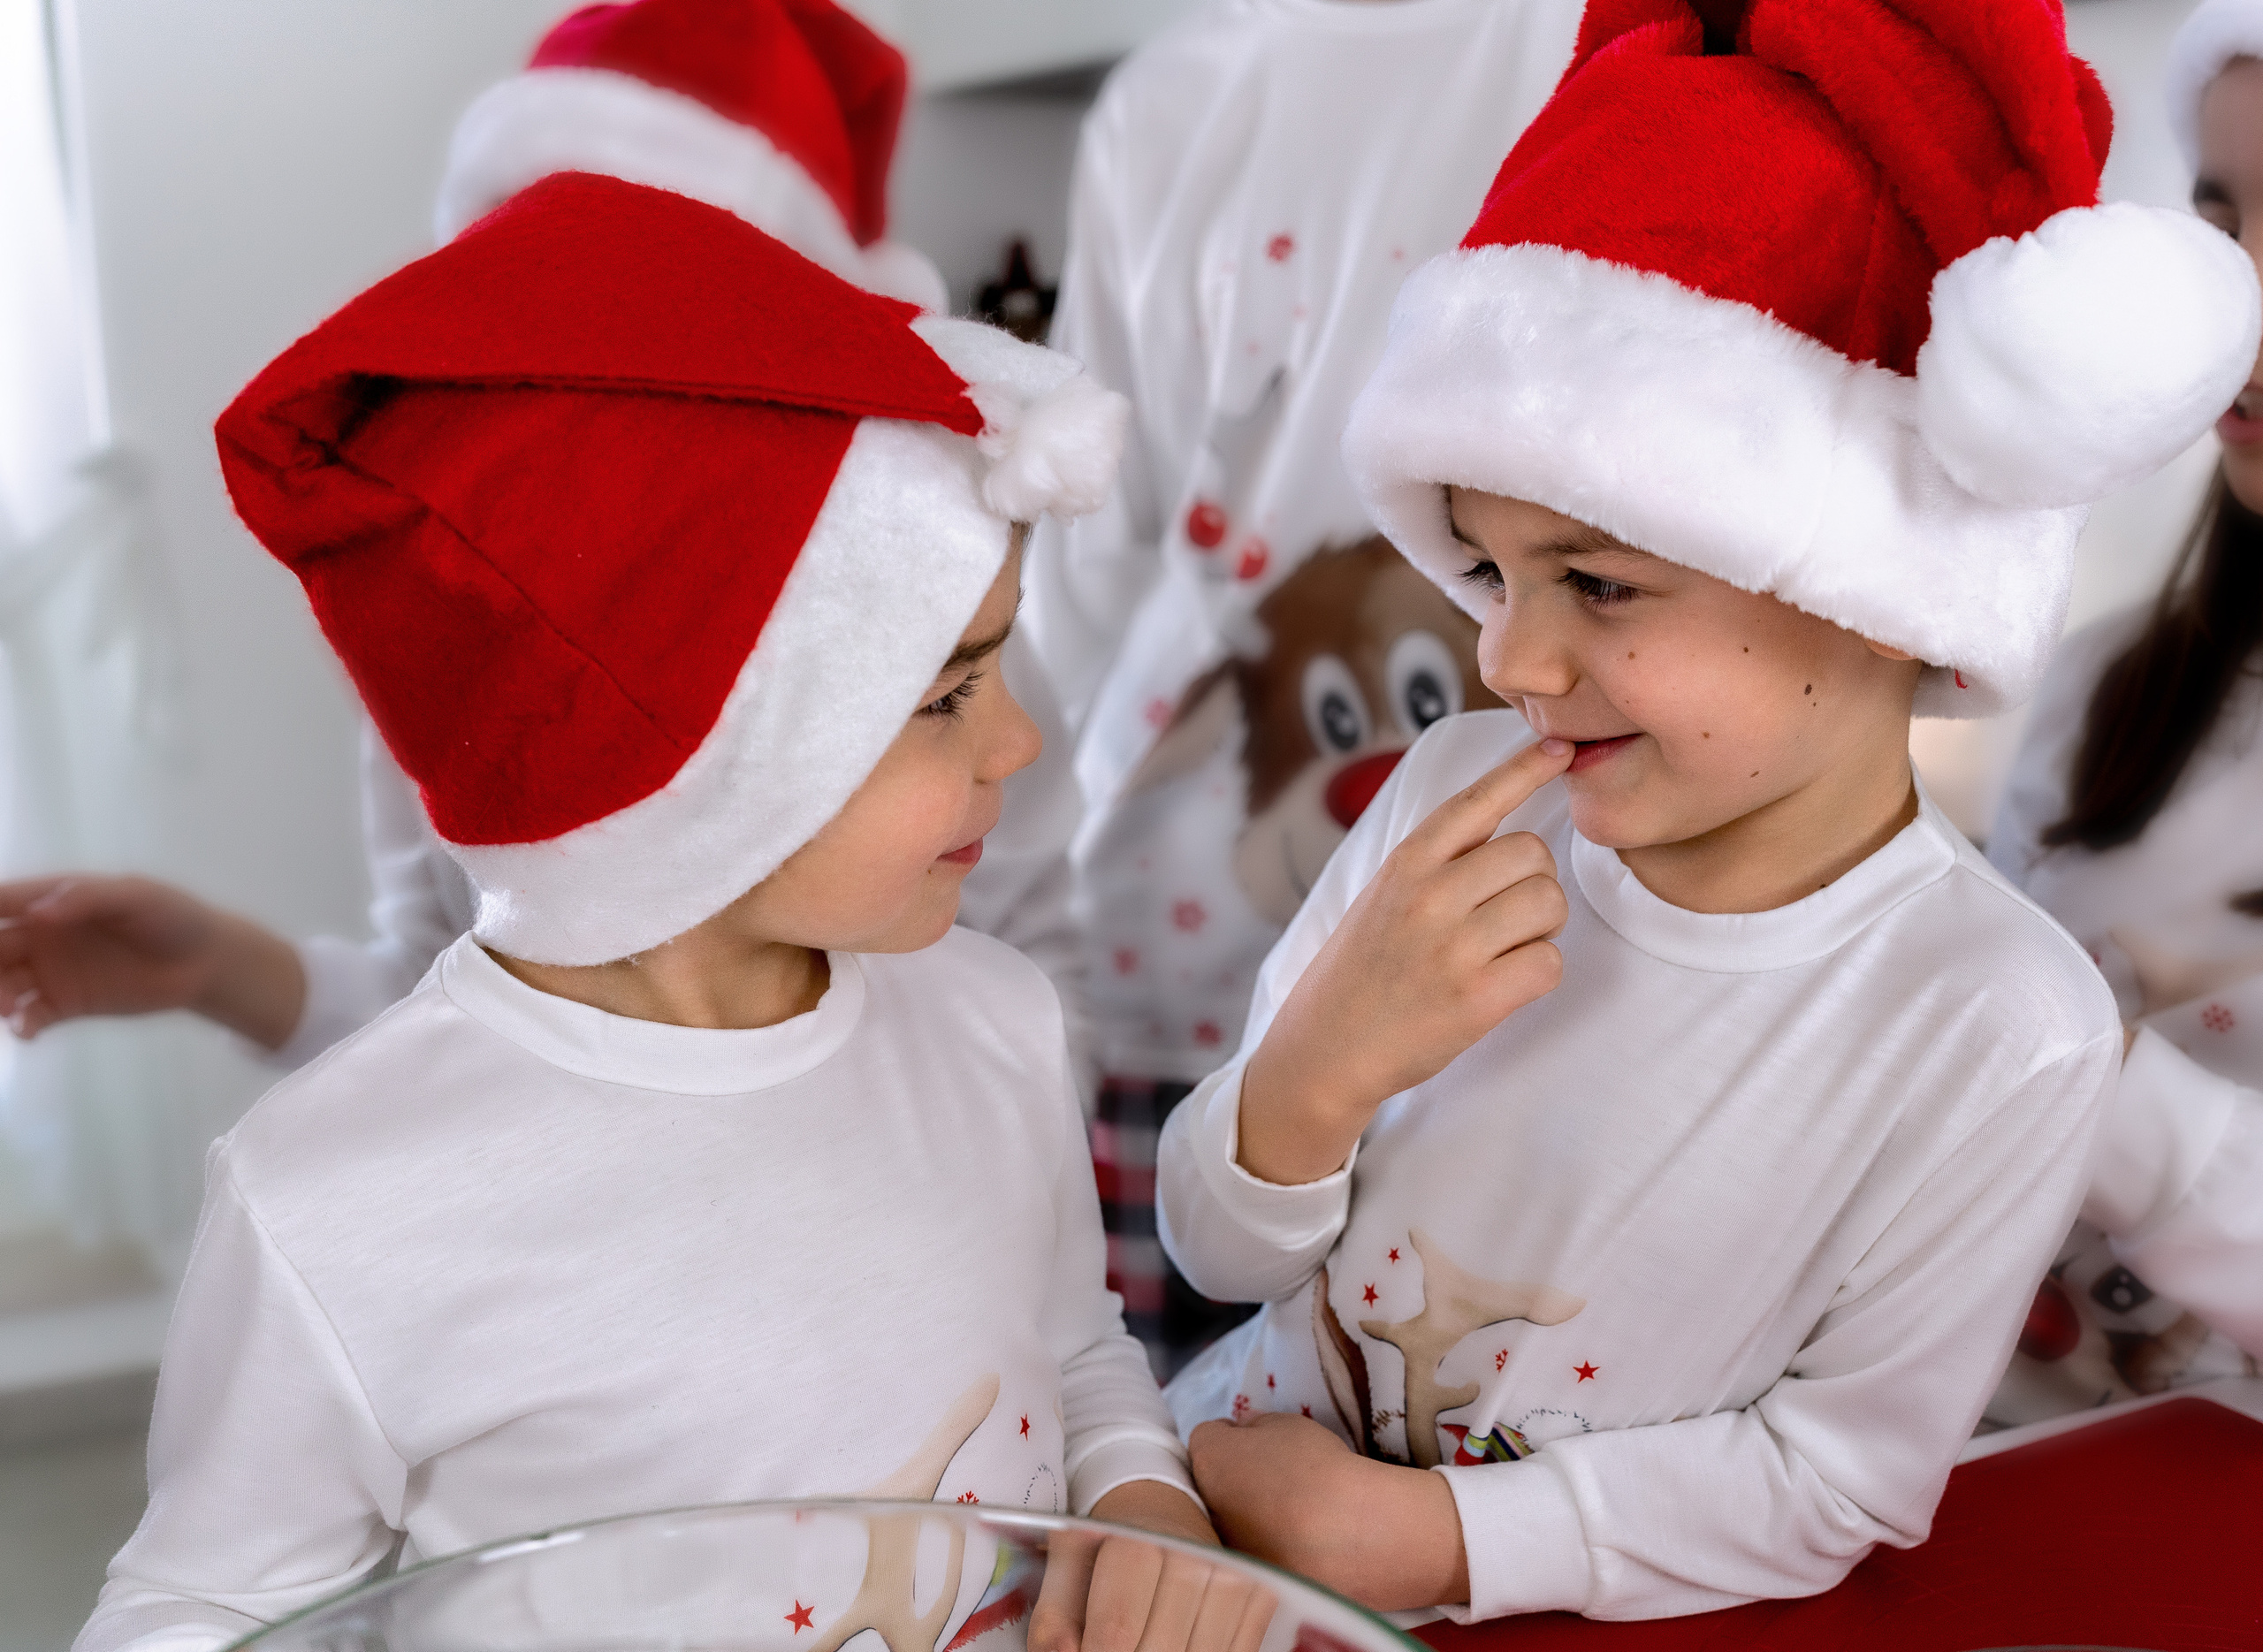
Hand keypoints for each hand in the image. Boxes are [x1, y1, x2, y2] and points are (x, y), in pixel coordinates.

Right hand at [0, 874, 306, 1048]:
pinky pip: (30, 1016)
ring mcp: (51, 971)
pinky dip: (22, 1024)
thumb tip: (39, 913)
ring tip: (10, 1010)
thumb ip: (89, 898)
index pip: (2, 901)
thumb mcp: (138, 896)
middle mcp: (42, 935)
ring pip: (3, 983)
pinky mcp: (65, 1004)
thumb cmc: (174, 917)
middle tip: (1, 988)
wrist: (205, 962)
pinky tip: (29, 1030)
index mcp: (53, 900)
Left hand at [1029, 1481, 1270, 1651]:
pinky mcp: (1260, 1598)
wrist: (1161, 1512)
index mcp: (1138, 1545)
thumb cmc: (1108, 1547)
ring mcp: (1234, 1580)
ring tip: (1146, 1644)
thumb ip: (1054, 1620)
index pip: (1117, 1633)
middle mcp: (1193, 1559)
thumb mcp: (1067, 1569)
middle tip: (1119, 1650)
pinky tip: (1180, 1644)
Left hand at [1190, 1413, 1467, 1613]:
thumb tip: (1245, 1433)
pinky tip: (1299, 1546)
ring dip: (1248, 1517)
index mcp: (1207, 1458)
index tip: (1260, 1442)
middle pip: (1212, 1483)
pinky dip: (1268, 1548)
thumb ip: (1256, 1425)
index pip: (1207, 1436)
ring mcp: (1223, 1545)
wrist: (1349, 1532)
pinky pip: (1253, 1554)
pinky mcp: (1247, 1577)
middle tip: (1275, 1480)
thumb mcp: (1286, 1423)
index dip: (1234, 1435)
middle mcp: (1203, 1504)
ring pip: (1229, 1522)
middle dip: (1234, 1479)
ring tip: (1291, 1517)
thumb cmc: (1316, 1467)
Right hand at [1238, 738, 1573, 1184]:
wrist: (1325, 1048)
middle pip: (1535, 855)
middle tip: (1503, 916)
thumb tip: (1509, 828)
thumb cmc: (1363, 968)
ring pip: (1550, 906)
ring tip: (1498, 951)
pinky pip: (1549, 963)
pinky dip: (1536, 974)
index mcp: (1407, 862)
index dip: (1524, 769)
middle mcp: (1430, 895)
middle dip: (1534, 884)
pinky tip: (1500, 986)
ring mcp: (1454, 947)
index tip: (1560, 749)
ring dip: (1540, 930)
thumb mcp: (1384, 895)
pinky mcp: (1477, 998)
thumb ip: (1438, 862)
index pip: (1478, 800)